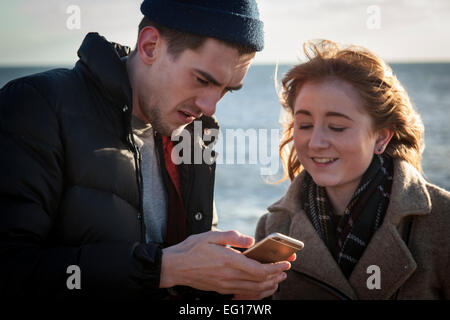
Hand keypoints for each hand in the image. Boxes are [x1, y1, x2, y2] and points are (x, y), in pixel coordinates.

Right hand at [159, 230, 290, 297]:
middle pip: (260, 281)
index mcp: (228, 261)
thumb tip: (251, 240)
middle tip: (286, 269)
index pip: (259, 269)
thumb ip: (233, 237)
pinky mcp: (221, 289)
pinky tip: (261, 286)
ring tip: (278, 278)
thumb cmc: (192, 249)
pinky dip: (257, 292)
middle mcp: (229, 276)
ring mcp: (225, 285)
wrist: (174, 266)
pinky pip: (245, 293)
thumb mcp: (211, 235)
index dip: (275, 267)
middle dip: (276, 276)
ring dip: (269, 285)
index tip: (286, 262)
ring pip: (254, 290)